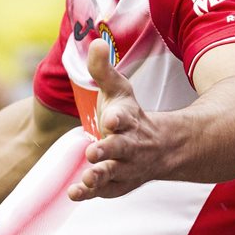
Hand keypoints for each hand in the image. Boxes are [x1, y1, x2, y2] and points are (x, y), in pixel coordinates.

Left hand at [70, 40, 167, 200]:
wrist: (159, 148)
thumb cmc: (129, 115)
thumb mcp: (118, 90)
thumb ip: (102, 69)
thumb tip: (94, 42)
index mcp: (129, 119)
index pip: (125, 117)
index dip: (118, 118)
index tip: (110, 119)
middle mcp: (129, 144)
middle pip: (120, 147)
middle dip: (108, 150)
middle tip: (92, 152)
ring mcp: (125, 166)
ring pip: (114, 172)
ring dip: (100, 175)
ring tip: (87, 177)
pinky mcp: (118, 183)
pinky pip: (105, 190)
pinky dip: (91, 192)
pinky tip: (75, 193)